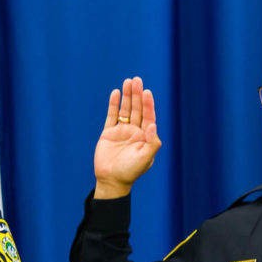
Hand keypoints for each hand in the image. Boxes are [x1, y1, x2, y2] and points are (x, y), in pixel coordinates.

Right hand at [93, 76, 161, 197]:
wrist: (111, 180)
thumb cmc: (130, 171)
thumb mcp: (145, 158)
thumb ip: (152, 142)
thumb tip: (153, 124)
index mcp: (145, 137)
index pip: (148, 117)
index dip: (148, 104)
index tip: (146, 92)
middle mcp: (135, 132)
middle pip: (137, 110)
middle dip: (137, 95)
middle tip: (136, 80)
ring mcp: (122, 131)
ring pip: (125, 110)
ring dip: (127, 96)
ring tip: (128, 82)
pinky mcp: (109, 133)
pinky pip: (112, 116)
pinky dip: (114, 105)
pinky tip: (116, 93)